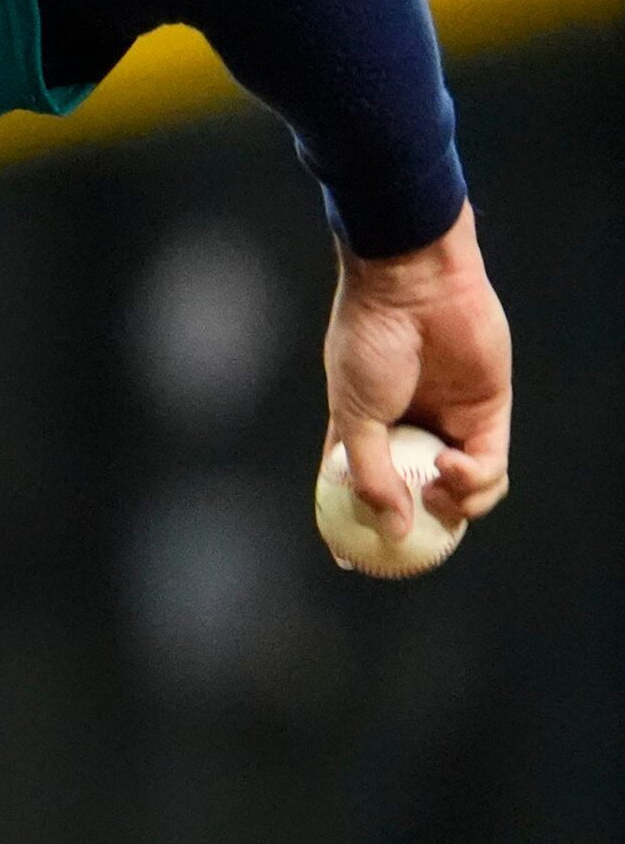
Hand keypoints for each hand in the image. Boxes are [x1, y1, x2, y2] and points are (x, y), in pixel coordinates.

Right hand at [322, 202, 511, 538]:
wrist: (413, 288)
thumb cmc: (370, 342)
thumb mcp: (352, 415)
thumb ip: (372, 475)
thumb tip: (394, 530)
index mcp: (367, 425)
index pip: (362, 483)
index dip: (358, 520)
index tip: (351, 555)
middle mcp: (411, 428)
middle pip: (421, 494)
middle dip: (423, 523)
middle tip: (416, 537)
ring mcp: (451, 421)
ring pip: (465, 489)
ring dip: (456, 503)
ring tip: (439, 487)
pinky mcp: (490, 412)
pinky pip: (492, 464)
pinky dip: (477, 476)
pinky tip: (453, 463)